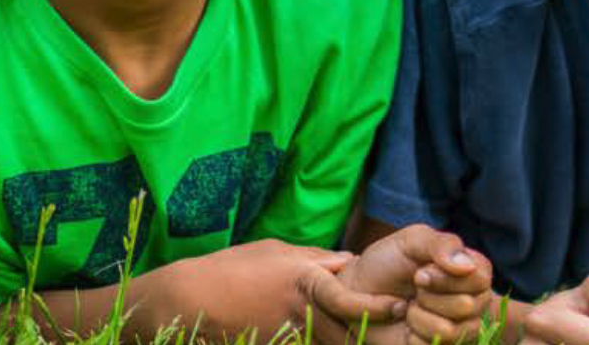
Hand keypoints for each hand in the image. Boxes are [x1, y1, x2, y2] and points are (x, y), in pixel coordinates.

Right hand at [129, 239, 401, 342]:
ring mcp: (286, 335)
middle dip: (372, 334)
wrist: (188, 298)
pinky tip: (331, 341)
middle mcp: (299, 311)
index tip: (398, 306)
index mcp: (302, 280)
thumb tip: (350, 260)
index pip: (348, 297)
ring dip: (348, 342)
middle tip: (401, 332)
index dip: (375, 304)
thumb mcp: (275, 251)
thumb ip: (315, 258)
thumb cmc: (232, 266)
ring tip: (380, 340)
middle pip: (346, 331)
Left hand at [341, 223, 495, 341]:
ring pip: (449, 331)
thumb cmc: (388, 262)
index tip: (419, 273)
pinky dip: (412, 337)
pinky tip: (408, 328)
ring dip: (418, 317)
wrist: (358, 291)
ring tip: (409, 309)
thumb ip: (442, 245)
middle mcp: (473, 301)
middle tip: (414, 290)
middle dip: (428, 296)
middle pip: (466, 306)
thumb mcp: (413, 241)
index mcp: (472, 271)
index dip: (445, 278)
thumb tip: (467, 266)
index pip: (480, 279)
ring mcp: (459, 329)